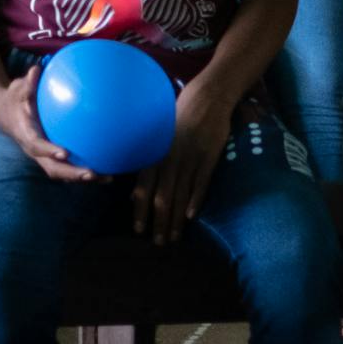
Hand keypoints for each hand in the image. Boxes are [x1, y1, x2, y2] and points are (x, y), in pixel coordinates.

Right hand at [0, 68, 95, 184]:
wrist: (7, 114)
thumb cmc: (15, 99)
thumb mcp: (18, 88)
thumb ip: (28, 82)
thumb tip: (36, 69)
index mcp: (26, 134)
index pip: (36, 145)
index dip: (49, 151)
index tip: (64, 153)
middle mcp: (34, 150)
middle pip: (52, 168)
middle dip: (71, 173)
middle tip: (91, 173)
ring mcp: (43, 156)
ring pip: (62, 172)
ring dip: (82, 178)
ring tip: (107, 177)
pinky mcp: (51, 157)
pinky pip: (67, 168)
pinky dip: (84, 172)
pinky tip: (106, 171)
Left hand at [135, 95, 229, 241]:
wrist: (206, 99)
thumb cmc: (179, 120)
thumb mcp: (158, 141)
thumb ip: (148, 165)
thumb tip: (133, 193)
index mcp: (154, 156)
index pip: (143, 189)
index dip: (140, 212)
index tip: (139, 231)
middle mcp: (168, 160)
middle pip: (161, 198)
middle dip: (159, 223)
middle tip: (158, 243)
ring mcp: (189, 159)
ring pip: (180, 195)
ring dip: (176, 219)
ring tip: (174, 238)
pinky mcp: (208, 158)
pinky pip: (201, 183)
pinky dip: (195, 200)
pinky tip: (192, 217)